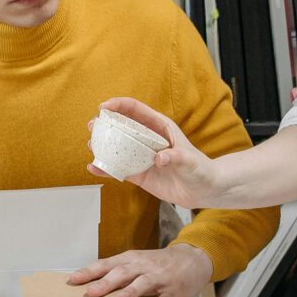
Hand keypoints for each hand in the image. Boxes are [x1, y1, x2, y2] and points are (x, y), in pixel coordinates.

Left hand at [67, 242, 213, 296]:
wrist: (192, 259)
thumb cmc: (158, 263)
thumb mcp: (136, 263)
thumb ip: (116, 274)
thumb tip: (91, 285)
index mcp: (130, 259)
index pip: (106, 264)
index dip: (89, 272)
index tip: (73, 280)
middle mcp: (142, 266)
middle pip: (122, 273)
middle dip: (105, 282)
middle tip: (90, 292)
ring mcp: (158, 278)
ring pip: (142, 284)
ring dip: (130, 292)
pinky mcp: (172, 290)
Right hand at [93, 99, 230, 207]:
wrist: (204, 190)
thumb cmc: (201, 169)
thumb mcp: (190, 161)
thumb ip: (176, 157)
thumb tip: (159, 158)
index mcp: (160, 128)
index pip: (136, 110)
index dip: (119, 105)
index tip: (104, 107)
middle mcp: (148, 140)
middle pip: (122, 126)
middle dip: (105, 123)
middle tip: (92, 126)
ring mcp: (142, 157)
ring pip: (118, 147)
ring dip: (102, 144)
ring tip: (91, 145)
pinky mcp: (139, 174)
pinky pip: (119, 169)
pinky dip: (106, 168)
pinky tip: (94, 167)